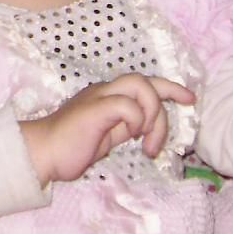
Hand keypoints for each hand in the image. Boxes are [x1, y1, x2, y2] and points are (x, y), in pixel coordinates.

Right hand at [20, 73, 195, 186]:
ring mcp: (99, 97)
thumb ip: (125, 127)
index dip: (171, 88)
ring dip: (151, 114)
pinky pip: (127, 105)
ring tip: (144, 140)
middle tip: (159, 137)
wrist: (42, 153)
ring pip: (140, 86)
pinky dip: (136, 120)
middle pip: (145, 80)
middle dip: (166, 100)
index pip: (145, 83)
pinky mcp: (95, 109)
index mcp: (108, 96)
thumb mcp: (107, 137)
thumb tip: (145, 127)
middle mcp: (105, 91)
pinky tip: (129, 138)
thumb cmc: (70, 148)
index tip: (190, 100)